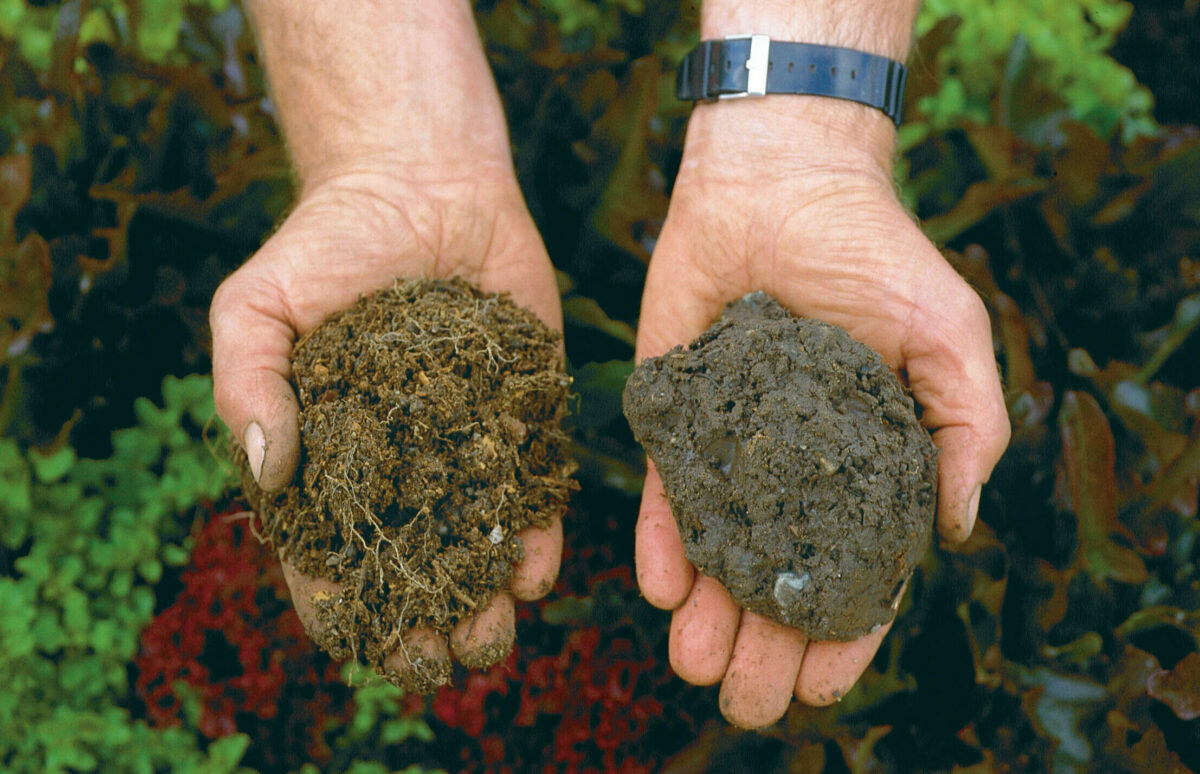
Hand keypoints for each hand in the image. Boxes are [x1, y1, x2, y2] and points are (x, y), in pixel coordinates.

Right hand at [211, 163, 562, 684]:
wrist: (419, 184)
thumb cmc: (325, 247)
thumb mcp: (256, 306)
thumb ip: (248, 385)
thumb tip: (266, 471)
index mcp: (329, 459)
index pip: (328, 554)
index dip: (340, 604)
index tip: (360, 639)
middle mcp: (400, 467)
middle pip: (412, 567)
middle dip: (424, 623)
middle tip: (442, 656)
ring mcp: (464, 447)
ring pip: (477, 546)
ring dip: (485, 601)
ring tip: (492, 633)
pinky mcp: (522, 416)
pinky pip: (533, 489)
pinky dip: (536, 535)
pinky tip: (536, 568)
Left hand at [634, 97, 1009, 726]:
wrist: (780, 179)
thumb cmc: (876, 251)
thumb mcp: (947, 334)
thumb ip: (965, 428)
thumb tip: (958, 529)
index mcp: (865, 461)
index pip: (857, 566)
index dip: (845, 631)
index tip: (827, 686)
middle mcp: (793, 464)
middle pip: (779, 574)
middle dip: (766, 643)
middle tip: (747, 703)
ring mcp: (729, 442)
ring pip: (719, 547)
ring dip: (709, 612)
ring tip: (697, 667)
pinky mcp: (673, 411)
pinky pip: (664, 487)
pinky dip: (662, 538)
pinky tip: (662, 589)